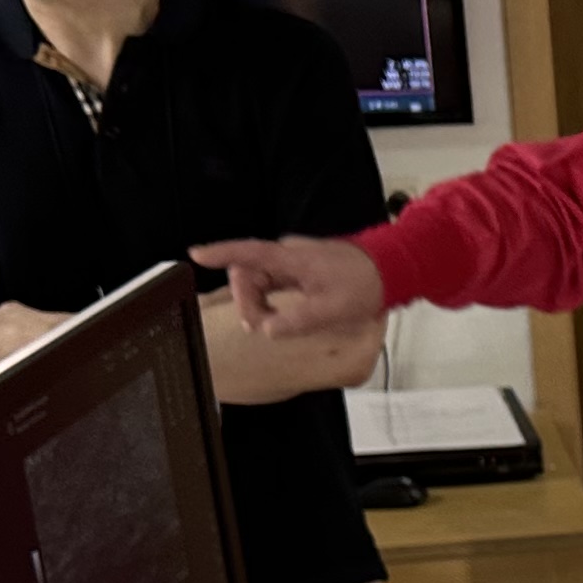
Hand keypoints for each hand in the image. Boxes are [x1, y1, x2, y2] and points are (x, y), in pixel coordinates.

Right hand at [193, 234, 387, 337]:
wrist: (387, 270)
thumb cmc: (362, 285)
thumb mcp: (331, 310)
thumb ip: (297, 320)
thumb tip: (266, 329)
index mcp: (292, 259)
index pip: (248, 252)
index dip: (220, 253)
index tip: (196, 254)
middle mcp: (287, 255)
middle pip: (248, 273)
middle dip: (247, 301)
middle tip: (261, 326)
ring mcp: (292, 261)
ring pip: (258, 281)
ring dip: (259, 304)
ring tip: (274, 324)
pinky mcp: (297, 269)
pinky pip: (271, 284)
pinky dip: (269, 301)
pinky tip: (279, 316)